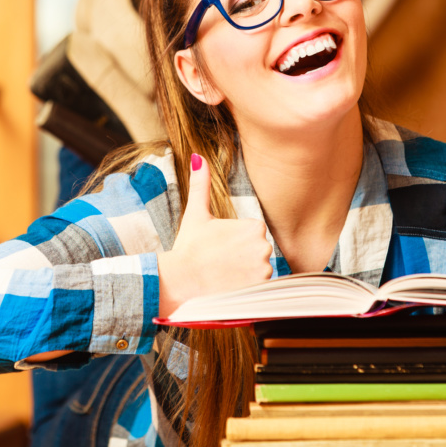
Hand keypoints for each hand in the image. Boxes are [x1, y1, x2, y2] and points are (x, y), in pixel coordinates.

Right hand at [157, 153, 273, 316]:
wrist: (181, 280)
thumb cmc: (188, 247)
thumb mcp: (196, 213)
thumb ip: (200, 184)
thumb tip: (197, 157)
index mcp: (255, 227)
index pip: (253, 234)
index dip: (235, 242)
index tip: (220, 247)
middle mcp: (264, 247)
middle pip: (258, 252)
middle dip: (241, 257)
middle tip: (219, 261)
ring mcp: (263, 270)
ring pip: (258, 270)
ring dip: (244, 273)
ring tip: (223, 274)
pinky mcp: (258, 289)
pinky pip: (258, 288)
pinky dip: (246, 288)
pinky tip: (228, 285)